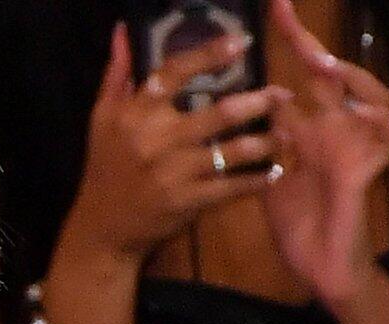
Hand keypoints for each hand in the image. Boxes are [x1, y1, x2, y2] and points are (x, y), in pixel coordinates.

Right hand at [63, 24, 287, 263]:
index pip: (175, 73)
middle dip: (258, 102)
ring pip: (231, 151)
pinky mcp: (186, 201)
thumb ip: (118, 74)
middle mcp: (154, 140)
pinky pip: (231, 187)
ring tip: (285, 134)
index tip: (241, 42)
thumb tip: (123, 30)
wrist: (102, 227)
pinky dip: (256, 180)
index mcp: (134, 114)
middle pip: (218, 113)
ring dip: (264, 142)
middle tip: (283, 95)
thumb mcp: (102, 119)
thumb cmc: (105, 168)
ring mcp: (172, 173)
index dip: (209, 54)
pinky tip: (273, 172)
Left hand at [261, 0, 388, 315]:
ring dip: (352, 81)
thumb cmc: (294, 222)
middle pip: (336, 79)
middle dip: (316, 51)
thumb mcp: (265, 175)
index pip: (301, 78)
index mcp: (308, 131)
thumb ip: (259, 139)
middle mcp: (335, 133)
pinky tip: (362, 113)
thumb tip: (242, 103)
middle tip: (294, 28)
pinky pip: (387, 138)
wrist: (318, 266)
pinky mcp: (367, 173)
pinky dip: (380, 122)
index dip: (294, 43)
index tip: (276, 9)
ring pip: (374, 98)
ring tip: (327, 70)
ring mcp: (354, 150)